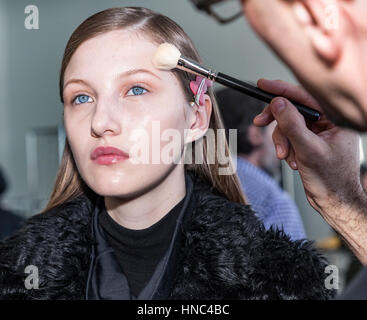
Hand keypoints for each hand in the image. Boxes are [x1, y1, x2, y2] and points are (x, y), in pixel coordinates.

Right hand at [254, 79, 366, 262]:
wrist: (332, 201)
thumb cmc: (331, 179)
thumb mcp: (309, 150)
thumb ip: (292, 125)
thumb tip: (278, 103)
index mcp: (335, 119)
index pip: (305, 97)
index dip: (282, 90)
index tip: (263, 85)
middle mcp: (327, 122)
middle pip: (293, 110)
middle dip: (278, 122)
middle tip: (259, 122)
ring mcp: (318, 132)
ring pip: (288, 125)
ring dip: (282, 141)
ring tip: (287, 156)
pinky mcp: (309, 142)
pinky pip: (289, 137)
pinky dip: (286, 148)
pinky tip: (293, 160)